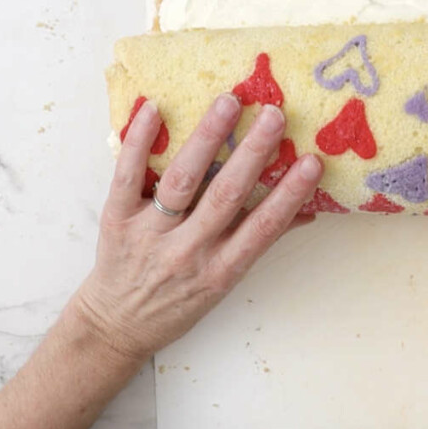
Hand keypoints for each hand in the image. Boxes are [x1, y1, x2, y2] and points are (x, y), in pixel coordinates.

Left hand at [71, 93, 322, 363]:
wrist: (117, 326)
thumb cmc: (179, 302)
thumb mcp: (225, 284)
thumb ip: (261, 241)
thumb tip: (310, 211)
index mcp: (220, 269)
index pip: (262, 227)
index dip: (288, 194)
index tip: (311, 161)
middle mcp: (187, 251)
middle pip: (225, 196)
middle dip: (252, 153)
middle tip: (274, 114)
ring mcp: (149, 234)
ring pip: (181, 181)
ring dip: (206, 138)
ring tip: (228, 102)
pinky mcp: (115, 219)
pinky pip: (127, 176)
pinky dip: (139, 141)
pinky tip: (154, 108)